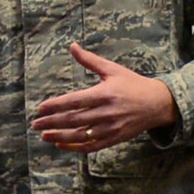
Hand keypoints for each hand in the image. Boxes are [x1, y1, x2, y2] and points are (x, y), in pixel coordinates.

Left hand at [31, 44, 178, 153]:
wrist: (158, 104)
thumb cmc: (133, 84)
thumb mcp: (112, 69)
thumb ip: (89, 61)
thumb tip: (72, 46)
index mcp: (105, 94)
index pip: (75, 101)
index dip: (56, 105)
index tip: (41, 108)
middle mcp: (107, 112)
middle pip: (74, 120)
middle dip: (52, 123)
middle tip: (36, 124)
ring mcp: (111, 128)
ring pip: (80, 135)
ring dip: (60, 136)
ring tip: (44, 135)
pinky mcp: (114, 138)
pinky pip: (91, 146)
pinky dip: (75, 147)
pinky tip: (61, 144)